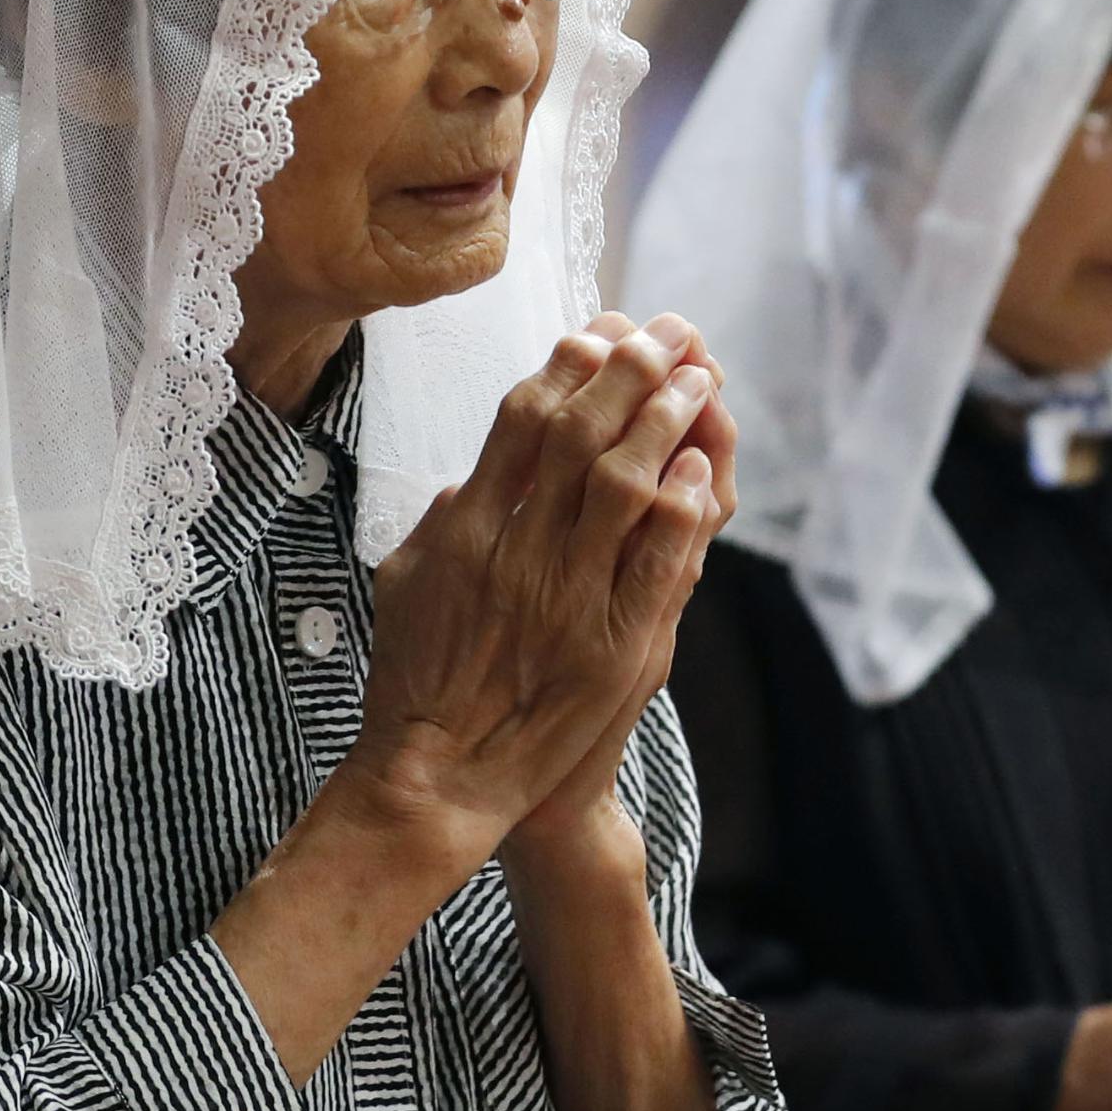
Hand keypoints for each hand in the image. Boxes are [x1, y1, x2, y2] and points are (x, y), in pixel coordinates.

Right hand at [343, 314, 730, 878]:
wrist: (445, 779)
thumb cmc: (419, 681)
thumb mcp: (408, 584)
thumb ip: (442, 521)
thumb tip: (474, 472)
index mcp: (465, 530)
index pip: (522, 422)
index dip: (567, 368)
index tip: (599, 331)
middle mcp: (518, 553)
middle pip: (583, 436)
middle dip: (629, 372)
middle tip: (667, 332)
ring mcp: (569, 598)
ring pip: (626, 486)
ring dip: (666, 421)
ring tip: (696, 378)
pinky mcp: (614, 645)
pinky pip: (658, 562)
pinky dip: (683, 508)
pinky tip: (703, 467)